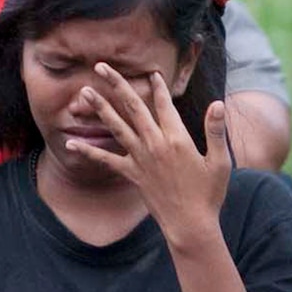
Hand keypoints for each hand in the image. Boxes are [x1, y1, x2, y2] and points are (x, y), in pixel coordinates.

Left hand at [65, 64, 231, 249]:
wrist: (189, 224)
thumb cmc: (208, 194)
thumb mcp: (220, 161)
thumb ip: (216, 131)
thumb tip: (219, 104)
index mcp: (177, 139)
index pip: (164, 105)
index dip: (157, 87)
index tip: (150, 73)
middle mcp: (155, 145)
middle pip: (133, 107)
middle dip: (117, 84)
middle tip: (101, 66)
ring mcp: (140, 159)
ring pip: (116, 127)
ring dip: (100, 108)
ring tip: (85, 91)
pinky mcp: (131, 174)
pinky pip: (106, 160)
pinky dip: (89, 152)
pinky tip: (71, 144)